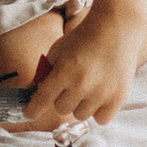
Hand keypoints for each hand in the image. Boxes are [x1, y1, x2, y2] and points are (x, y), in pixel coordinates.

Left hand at [23, 3, 146, 127]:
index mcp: (64, 71)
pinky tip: (100, 96)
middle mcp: (82, 84)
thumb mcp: (58, 49)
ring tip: (88, 88)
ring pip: (80, 115)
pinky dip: (98, 111)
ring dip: (80, 104)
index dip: (33, 110)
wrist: (116, 26)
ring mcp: (101, 93)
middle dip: (62, 97)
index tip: (29, 114)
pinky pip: (101, 119)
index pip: (42, 99)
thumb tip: (40, 91)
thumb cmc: (84, 37)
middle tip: (71, 84)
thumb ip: (47, 71)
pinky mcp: (118, 98)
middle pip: (61, 108)